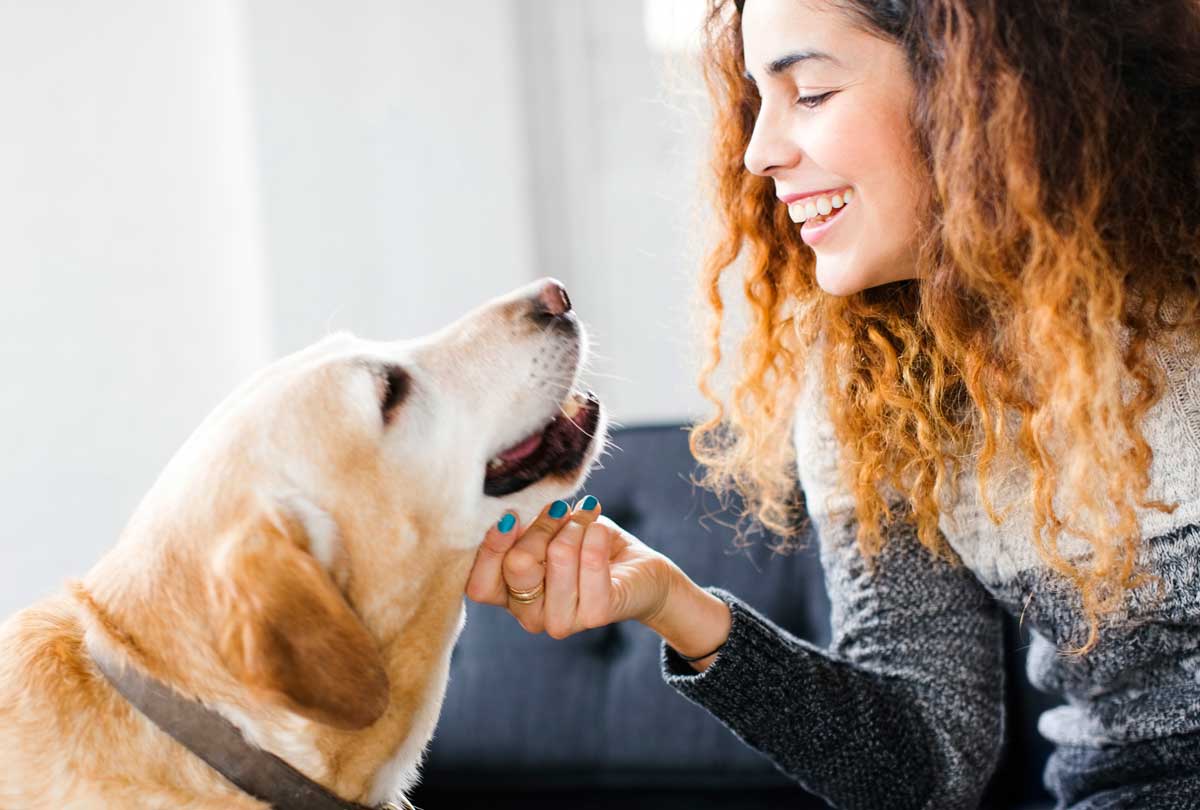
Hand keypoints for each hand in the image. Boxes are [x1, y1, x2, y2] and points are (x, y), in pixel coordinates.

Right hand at [465, 497, 681, 638]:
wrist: (640, 571)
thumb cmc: (586, 546)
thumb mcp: (548, 532)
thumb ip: (525, 529)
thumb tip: (509, 514)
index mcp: (508, 595)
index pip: (479, 585)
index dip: (490, 549)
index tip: (510, 515)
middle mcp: (528, 615)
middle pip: (518, 564)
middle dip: (542, 525)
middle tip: (561, 511)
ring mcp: (560, 621)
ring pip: (557, 556)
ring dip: (574, 527)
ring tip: (588, 521)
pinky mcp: (595, 615)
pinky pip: (591, 564)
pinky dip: (596, 536)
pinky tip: (600, 531)